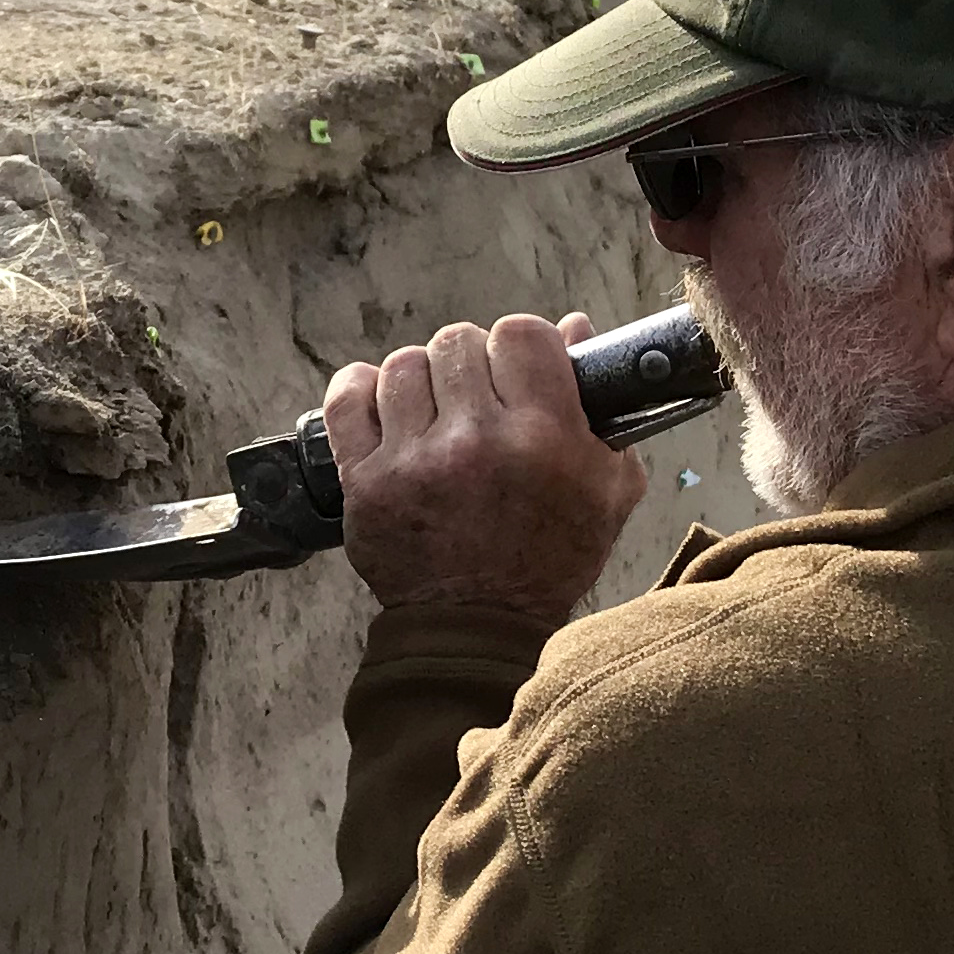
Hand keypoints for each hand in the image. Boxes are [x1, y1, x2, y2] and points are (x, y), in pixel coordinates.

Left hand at [322, 312, 646, 622]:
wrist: (479, 626)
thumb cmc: (548, 558)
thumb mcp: (605, 487)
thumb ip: (601, 407)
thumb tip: (575, 327)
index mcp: (543, 436)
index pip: (520, 333)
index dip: (520, 346)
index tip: (517, 371)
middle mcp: (475, 440)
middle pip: (457, 342)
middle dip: (470, 365)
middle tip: (475, 401)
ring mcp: (413, 461)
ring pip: (405, 366)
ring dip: (421, 383)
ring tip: (434, 416)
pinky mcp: (364, 482)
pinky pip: (348, 400)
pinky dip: (362, 392)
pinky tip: (385, 408)